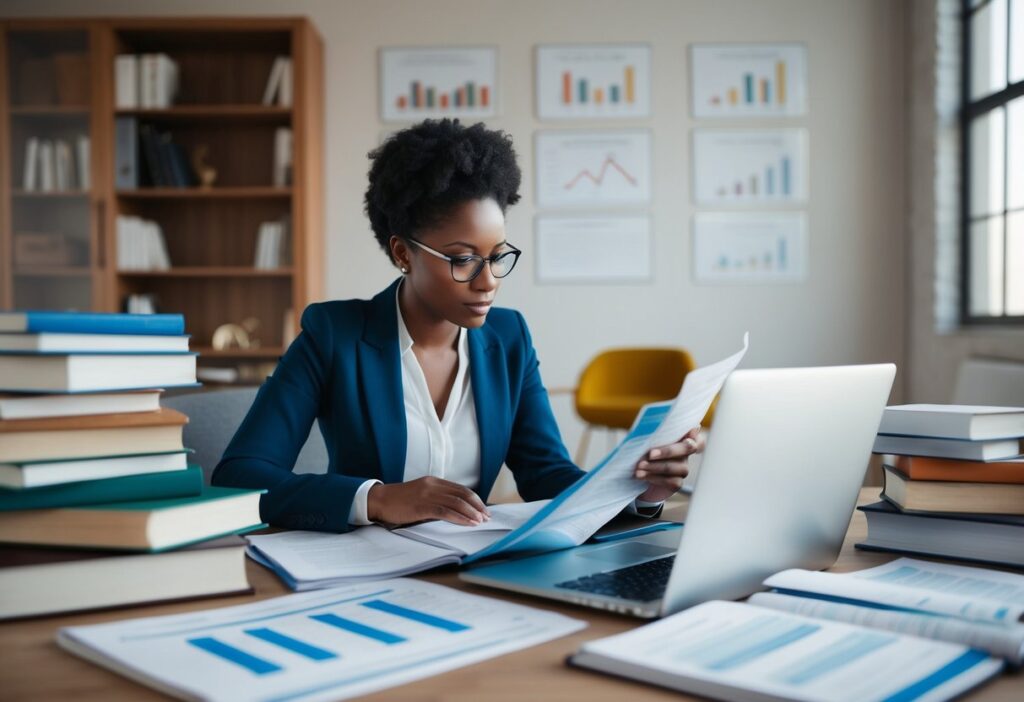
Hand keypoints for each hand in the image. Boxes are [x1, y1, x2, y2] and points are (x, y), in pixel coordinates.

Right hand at [366, 476, 490, 526]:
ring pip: (456, 502)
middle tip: (487, 516)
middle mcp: (433, 485)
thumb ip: (436, 499)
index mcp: (434, 481)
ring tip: (480, 521)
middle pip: (462, 494)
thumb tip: (454, 511)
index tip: (483, 509)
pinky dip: (459, 517)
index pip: (460, 489)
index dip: (475, 499)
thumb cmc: (399, 501)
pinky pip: (445, 511)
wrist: (379, 500)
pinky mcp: (421, 506)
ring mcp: (427, 495)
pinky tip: (467, 523)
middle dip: (477, 506)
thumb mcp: (421, 495)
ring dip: (471, 512)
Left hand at [634, 425, 704, 502]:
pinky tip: (642, 475)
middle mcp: (684, 452)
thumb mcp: (642, 440)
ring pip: (679, 467)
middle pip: (688, 448)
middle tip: (650, 454)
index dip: (696, 433)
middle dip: (669, 451)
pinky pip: (673, 481)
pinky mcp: (677, 483)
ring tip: (639, 466)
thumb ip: (649, 434)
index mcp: (679, 437)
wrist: (632, 476)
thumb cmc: (639, 451)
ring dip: (656, 467)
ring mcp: (682, 468)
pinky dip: (655, 478)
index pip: (696, 433)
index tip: (690, 430)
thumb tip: (647, 428)